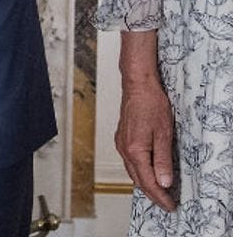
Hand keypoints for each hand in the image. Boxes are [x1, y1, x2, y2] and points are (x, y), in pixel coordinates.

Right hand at [115, 76, 176, 210]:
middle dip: (152, 194)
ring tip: (159, 192)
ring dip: (145, 184)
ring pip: (132, 172)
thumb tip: (164, 182)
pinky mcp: (121, 138)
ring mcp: (121, 143)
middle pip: (138, 180)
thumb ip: (163, 160)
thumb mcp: (164, 135)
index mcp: (135, 150)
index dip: (160, 197)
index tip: (170, 205)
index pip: (148, 182)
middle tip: (166, 203)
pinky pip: (129, 162)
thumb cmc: (151, 105)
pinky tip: (147, 172)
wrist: (138, 86)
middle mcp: (124, 148)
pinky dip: (139, 172)